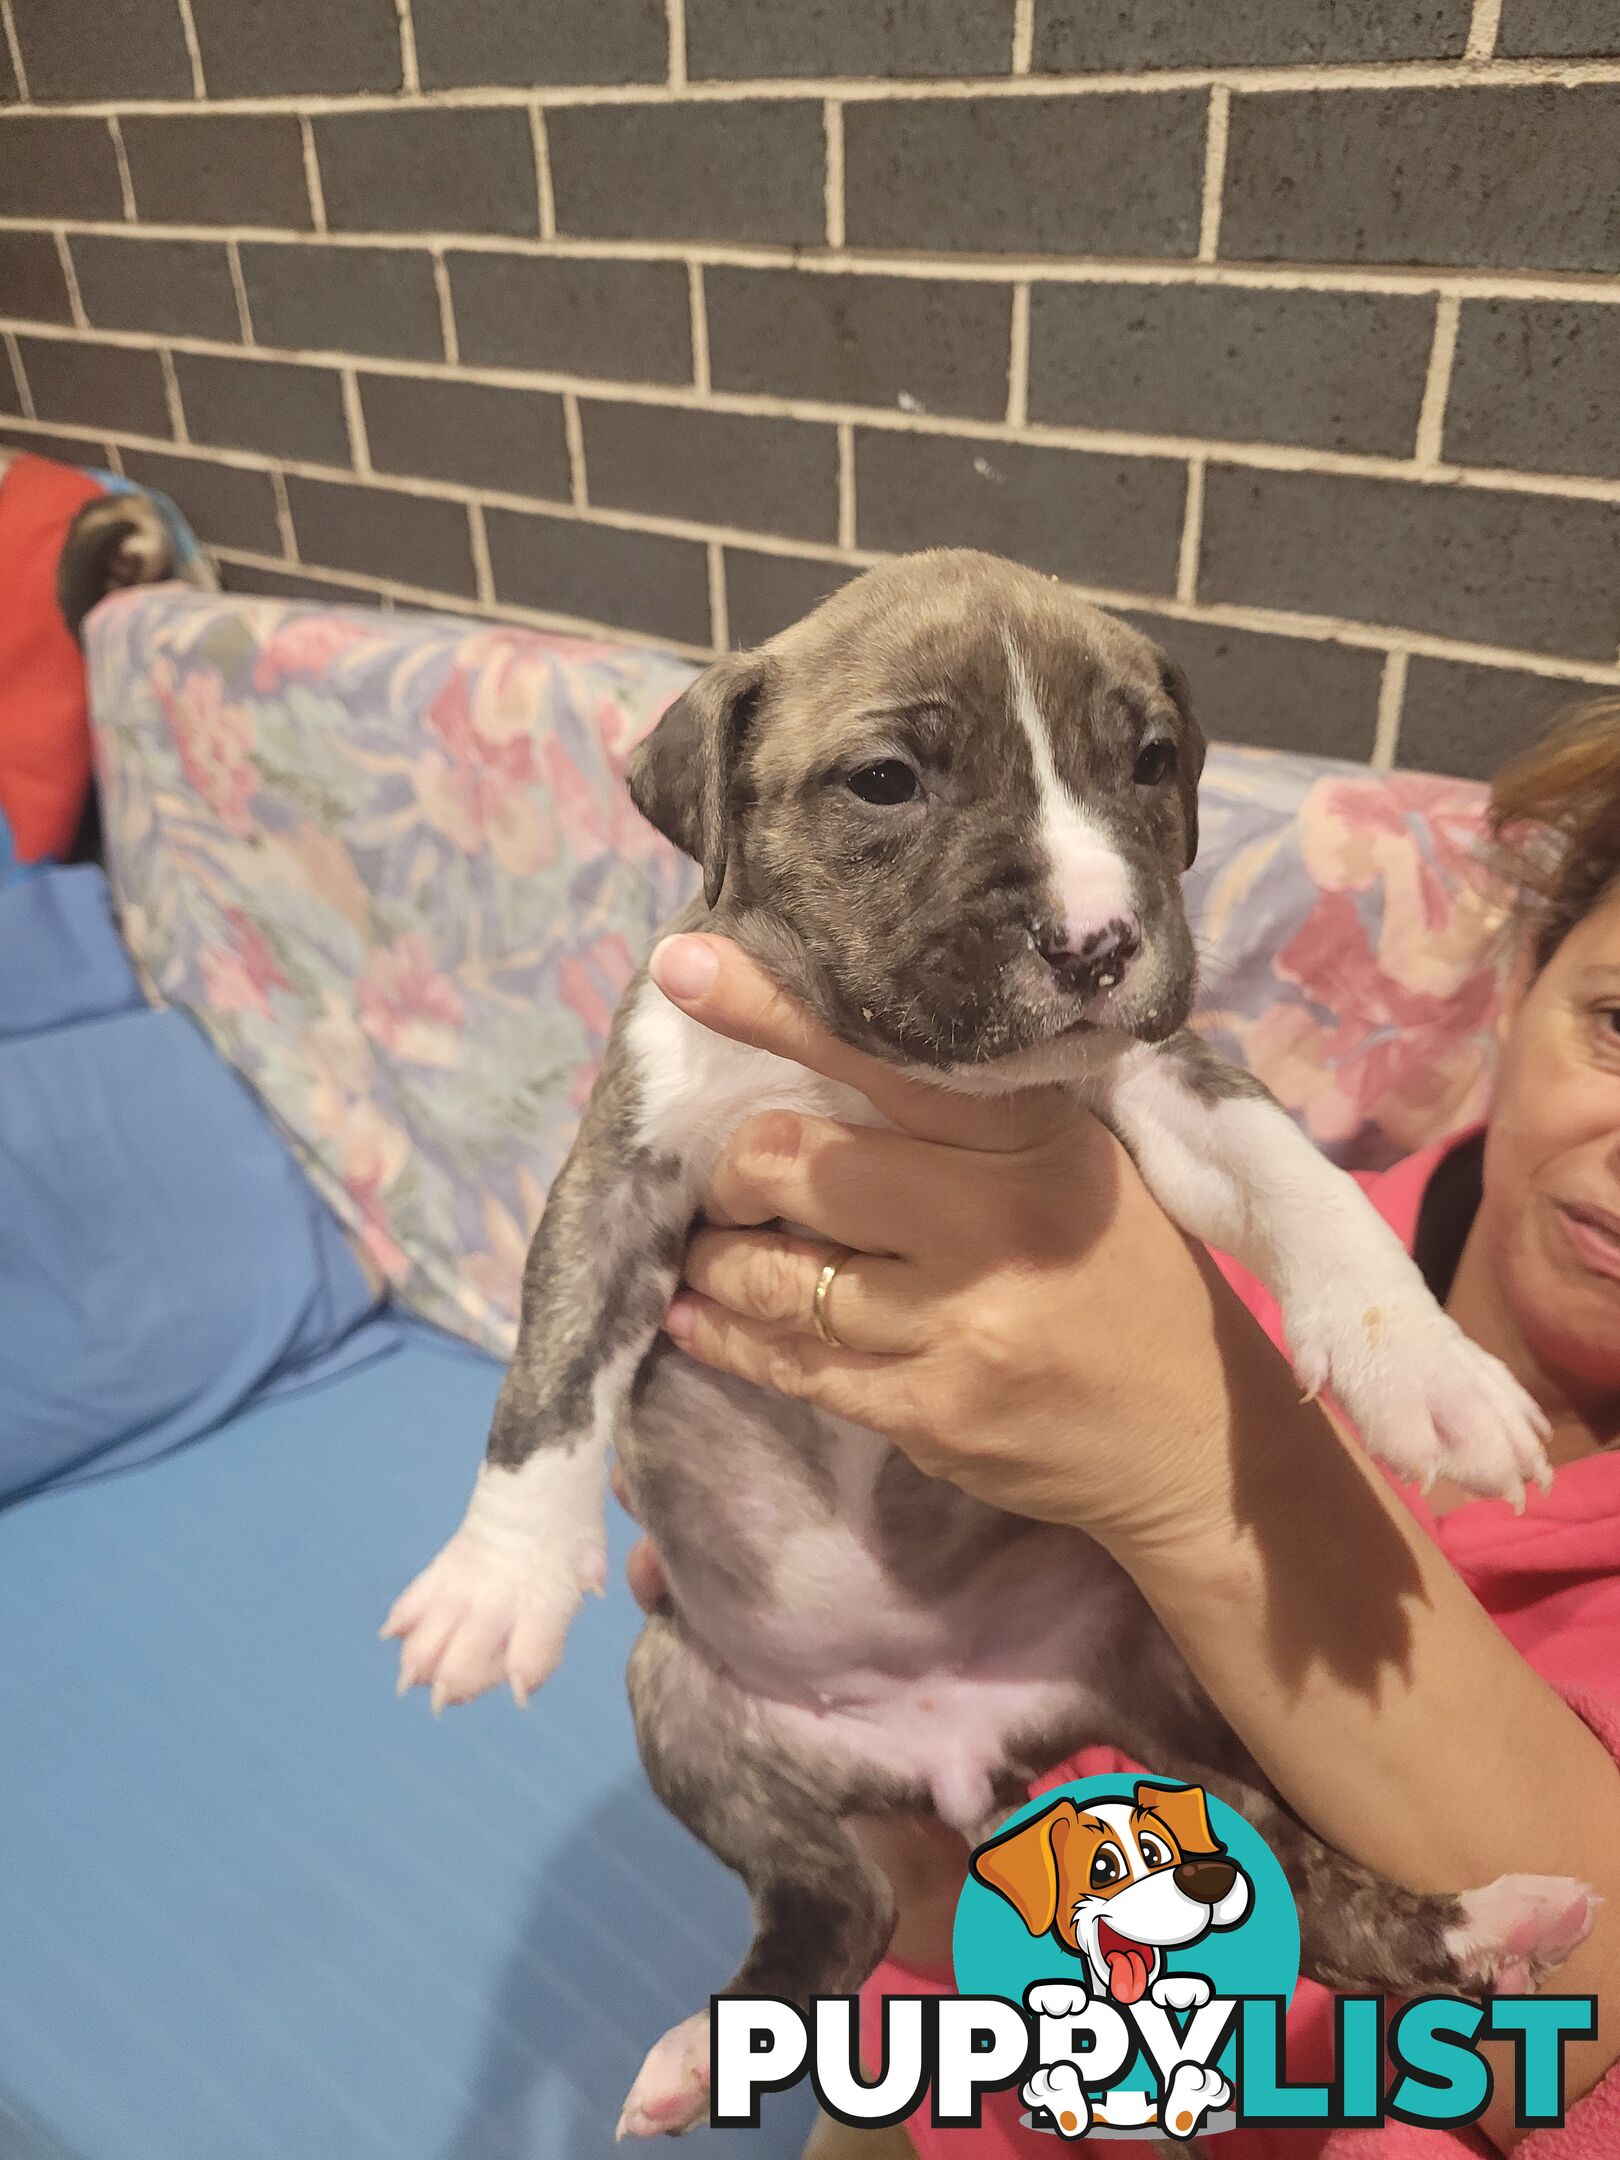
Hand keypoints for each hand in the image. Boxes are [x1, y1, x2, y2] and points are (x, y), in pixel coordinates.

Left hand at [647, 933, 1290, 1570]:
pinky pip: (792, 1365)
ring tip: (704, 1250)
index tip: (688, 967)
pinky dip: (728, 1338)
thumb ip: (974, 1123)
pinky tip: (700, 1319)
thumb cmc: (1133, 1283)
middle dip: (731, 1169)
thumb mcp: (1080, 1169)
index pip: (888, 1056)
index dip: (776, 1010)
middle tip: (723, 1179)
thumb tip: (829, 1065)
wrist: (1198, 1443)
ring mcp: (958, 1325)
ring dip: (714, 1259)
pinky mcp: (929, 1414)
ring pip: (776, 1274)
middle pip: (797, 1163)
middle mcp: (995, 1222)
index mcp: (1036, 1140)